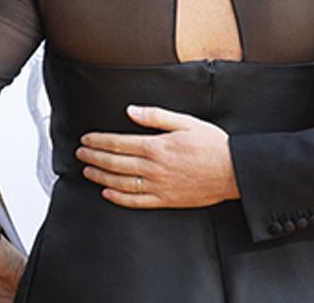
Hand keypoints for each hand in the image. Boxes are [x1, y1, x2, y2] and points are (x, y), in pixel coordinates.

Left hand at [76, 105, 239, 208]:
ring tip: (88, 171)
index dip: (99, 141)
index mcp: (157, 146)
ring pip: (120, 183)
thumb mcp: (186, 122)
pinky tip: (108, 193)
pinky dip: (118, 198)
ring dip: (100, 177)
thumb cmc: (213, 146)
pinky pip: (135, 201)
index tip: (87, 139)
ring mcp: (158, 186)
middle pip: (115, 163)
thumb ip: (155, 116)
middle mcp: (154, 168)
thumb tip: (131, 111)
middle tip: (81, 154)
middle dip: (94, 158)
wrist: (233, 172)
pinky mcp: (165, 200)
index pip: (119, 143)